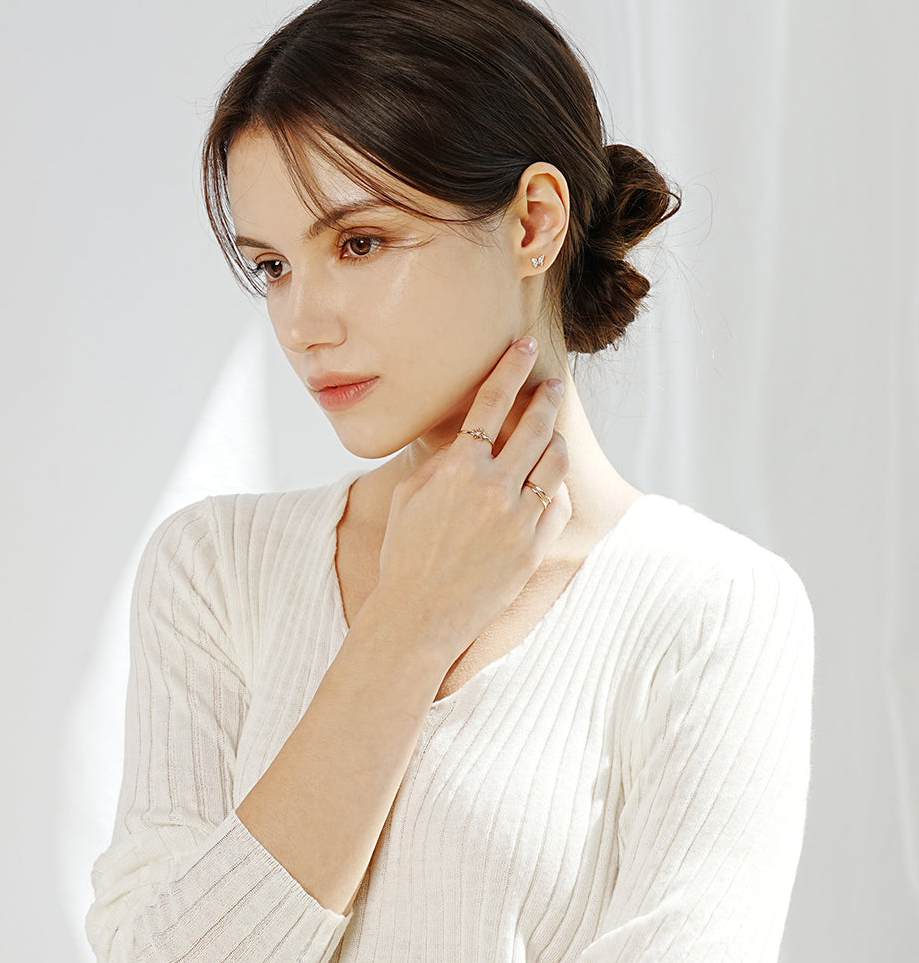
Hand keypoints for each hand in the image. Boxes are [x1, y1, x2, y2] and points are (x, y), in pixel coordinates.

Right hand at [374, 337, 571, 659]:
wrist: (418, 616)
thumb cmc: (404, 555)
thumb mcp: (406, 497)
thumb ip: (440, 462)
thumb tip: (465, 440)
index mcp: (458, 468)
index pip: (491, 402)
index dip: (511, 368)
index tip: (525, 346)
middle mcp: (493, 488)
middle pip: (535, 426)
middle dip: (548, 398)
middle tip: (554, 385)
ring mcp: (518, 518)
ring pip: (555, 463)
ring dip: (558, 440)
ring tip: (555, 434)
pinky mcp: (534, 547)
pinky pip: (558, 504)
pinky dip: (556, 488)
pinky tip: (551, 482)